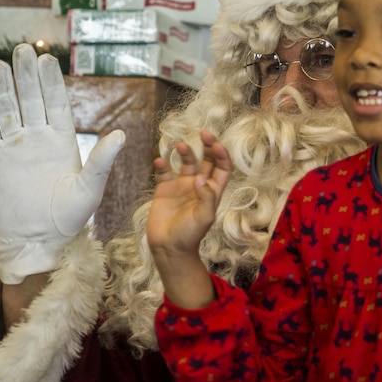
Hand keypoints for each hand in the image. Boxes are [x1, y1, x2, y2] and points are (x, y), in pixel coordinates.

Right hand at [0, 43, 125, 283]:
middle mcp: (38, 138)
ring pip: (7, 109)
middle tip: (22, 49)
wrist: (37, 243)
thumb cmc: (68, 220)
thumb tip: (121, 135)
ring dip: (3, 87)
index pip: (57, 103)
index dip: (51, 82)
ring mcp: (15, 147)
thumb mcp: (89, 190)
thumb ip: (101, 162)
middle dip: (27, 75)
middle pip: (31, 99)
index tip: (48, 59)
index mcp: (63, 141)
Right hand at [146, 130, 230, 308]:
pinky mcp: (164, 189)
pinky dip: (162, 164)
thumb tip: (200, 177)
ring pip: (186, 162)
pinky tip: (160, 160)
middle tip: (204, 132)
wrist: (168, 248)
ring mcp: (181, 186)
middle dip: (207, 146)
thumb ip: (205, 198)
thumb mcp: (203, 218)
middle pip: (207, 160)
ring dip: (185, 152)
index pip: (222, 168)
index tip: (215, 144)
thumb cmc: (189, 235)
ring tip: (180, 146)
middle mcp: (198, 185)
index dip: (221, 154)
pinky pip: (164, 172)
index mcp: (212, 191)